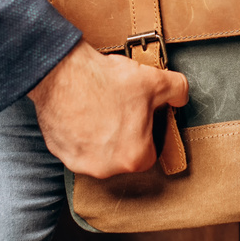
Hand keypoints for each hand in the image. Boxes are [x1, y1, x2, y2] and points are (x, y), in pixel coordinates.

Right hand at [27, 41, 188, 178]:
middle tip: (119, 108)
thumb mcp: (155, 81)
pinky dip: (78, 131)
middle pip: (123, 153)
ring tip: (99, 107)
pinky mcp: (58, 151)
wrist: (62, 72)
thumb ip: (177, 91)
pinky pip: (74, 145)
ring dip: (99, 134)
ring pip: (97, 151)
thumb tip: (181, 96)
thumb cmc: (106, 81)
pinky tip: (80, 110)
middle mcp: (106, 168)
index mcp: (134, 158)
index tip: (141, 117)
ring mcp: (79, 162)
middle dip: (123, 133)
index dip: (148, 131)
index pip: (150, 152)